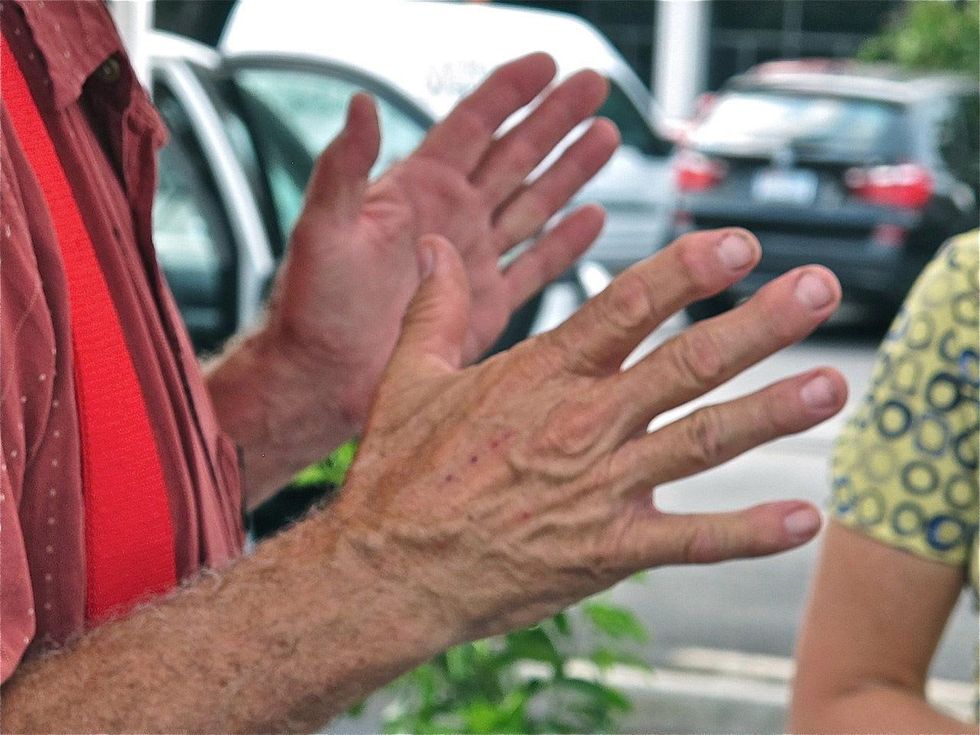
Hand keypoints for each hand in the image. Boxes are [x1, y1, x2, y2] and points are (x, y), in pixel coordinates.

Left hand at [263, 53, 617, 424]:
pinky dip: (565, 243)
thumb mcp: (323, 229)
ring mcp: (471, 261)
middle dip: (555, 118)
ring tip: (606, 135)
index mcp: (416, 191)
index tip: (546, 63)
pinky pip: (535, 266)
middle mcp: (450, 219)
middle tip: (594, 84)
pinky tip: (592, 218)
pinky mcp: (485, 305)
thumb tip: (360, 104)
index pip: (471, 126)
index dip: (508, 92)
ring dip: (570, 171)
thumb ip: (344, 167)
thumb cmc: (313, 305)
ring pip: (533, 203)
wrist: (325, 379)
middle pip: (515, 155)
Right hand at [336, 228, 847, 641]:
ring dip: (772, 411)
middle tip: (821, 290)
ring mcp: (601, 488)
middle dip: (759, 323)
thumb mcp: (408, 376)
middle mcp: (583, 423)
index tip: (741, 244)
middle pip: (688, 363)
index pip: (627, 305)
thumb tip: (435, 241)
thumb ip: (436, 305)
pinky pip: (693, 539)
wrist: (390, 570)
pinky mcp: (608, 549)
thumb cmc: (399, 472)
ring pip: (703, 441)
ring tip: (832, 385)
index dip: (689, 269)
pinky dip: (751, 531)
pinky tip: (805, 518)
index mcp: (541, 373)